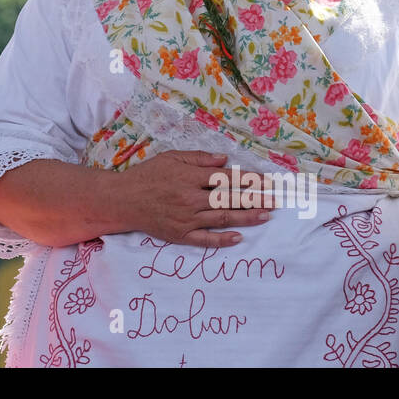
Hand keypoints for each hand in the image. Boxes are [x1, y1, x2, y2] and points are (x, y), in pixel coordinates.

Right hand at [122, 150, 275, 247]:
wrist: (123, 200)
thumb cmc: (147, 175)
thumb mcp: (170, 158)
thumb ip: (198, 158)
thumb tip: (224, 160)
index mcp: (189, 177)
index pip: (226, 179)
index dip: (249, 180)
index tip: (267, 182)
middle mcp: (190, 198)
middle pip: (229, 199)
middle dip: (255, 199)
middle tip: (275, 200)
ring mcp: (186, 218)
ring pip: (222, 219)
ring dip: (246, 218)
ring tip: (266, 215)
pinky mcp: (180, 235)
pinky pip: (204, 239)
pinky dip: (222, 240)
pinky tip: (238, 238)